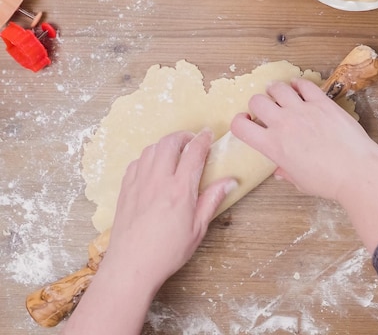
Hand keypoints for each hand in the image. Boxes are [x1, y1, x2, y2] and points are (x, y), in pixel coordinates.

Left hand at [63, 130, 235, 334]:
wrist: (131, 265)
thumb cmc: (167, 251)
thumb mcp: (198, 228)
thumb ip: (212, 200)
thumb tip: (230, 181)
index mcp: (180, 190)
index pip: (194, 153)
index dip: (203, 139)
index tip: (209, 135)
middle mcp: (158, 180)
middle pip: (170, 143)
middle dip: (183, 136)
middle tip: (192, 140)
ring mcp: (139, 183)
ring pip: (151, 149)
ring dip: (165, 144)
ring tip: (175, 150)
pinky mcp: (126, 190)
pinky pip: (136, 162)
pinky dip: (148, 157)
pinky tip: (154, 166)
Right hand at [231, 78, 377, 252]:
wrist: (356, 172)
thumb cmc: (329, 182)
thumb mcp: (300, 181)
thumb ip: (286, 171)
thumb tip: (280, 171)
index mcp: (273, 146)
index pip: (240, 126)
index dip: (239, 122)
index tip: (247, 122)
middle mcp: (283, 124)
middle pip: (257, 101)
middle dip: (258, 104)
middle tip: (266, 109)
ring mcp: (303, 110)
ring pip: (277, 88)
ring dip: (275, 90)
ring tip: (280, 94)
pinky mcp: (322, 103)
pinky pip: (304, 85)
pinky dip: (298, 84)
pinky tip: (300, 89)